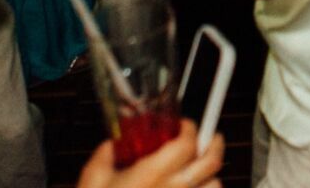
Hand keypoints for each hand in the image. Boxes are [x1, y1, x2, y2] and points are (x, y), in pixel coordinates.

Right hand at [77, 121, 223, 187]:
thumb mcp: (93, 179)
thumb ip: (104, 156)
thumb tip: (111, 145)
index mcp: (153, 174)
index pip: (187, 142)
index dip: (190, 129)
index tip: (184, 127)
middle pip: (212, 161)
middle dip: (215, 144)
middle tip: (210, 138)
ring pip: (215, 186)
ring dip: (210, 176)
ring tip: (201, 173)